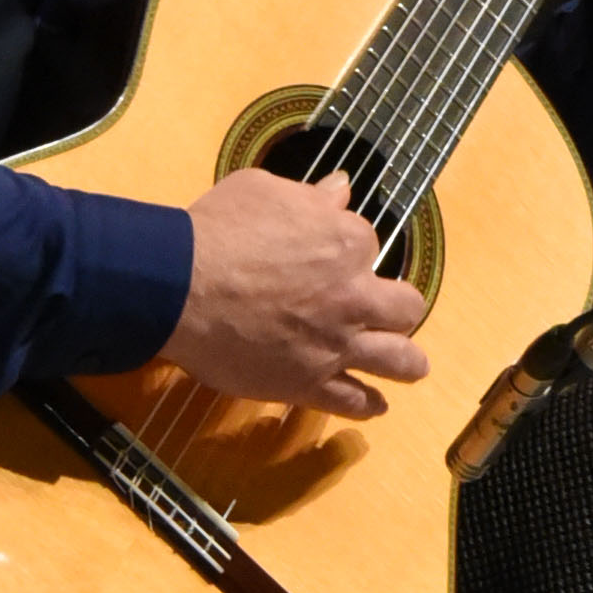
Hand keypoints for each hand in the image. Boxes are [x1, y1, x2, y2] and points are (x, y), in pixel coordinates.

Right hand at [163, 166, 430, 417]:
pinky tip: (375, 404)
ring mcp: (337, 343)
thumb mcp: (263, 191)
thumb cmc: (216, 231)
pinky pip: (354, 401)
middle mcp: (354, 296)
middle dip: (398, 308)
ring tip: (412, 366)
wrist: (179, 287)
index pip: (369, 245)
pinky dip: (368, 404)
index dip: (351, 252)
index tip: (334, 259)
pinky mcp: (310, 383)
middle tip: (386, 313)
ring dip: (408, 363)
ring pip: (400, 360)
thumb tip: (340, 188)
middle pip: (405, 307)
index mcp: (347, 243)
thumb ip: (311, 196)